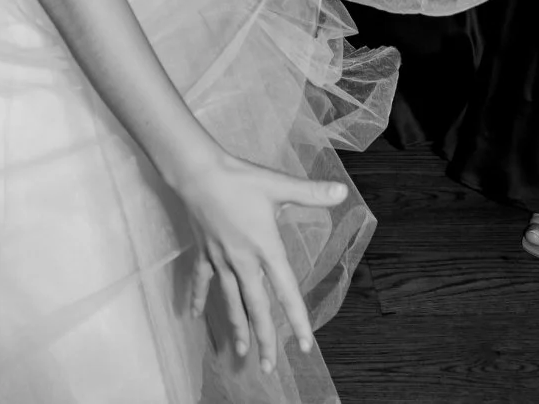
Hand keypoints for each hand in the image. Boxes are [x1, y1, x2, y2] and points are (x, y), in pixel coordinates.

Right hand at [181, 152, 346, 372]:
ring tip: (241, 353)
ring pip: (230, 301)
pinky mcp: (204, 252)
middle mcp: (242, 261)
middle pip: (255, 307)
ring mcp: (220, 259)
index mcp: (265, 248)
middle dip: (263, 339)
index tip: (305, 345)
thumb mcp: (277, 185)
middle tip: (269, 367)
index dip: (296, 319)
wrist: (197, 171)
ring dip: (237, 327)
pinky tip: (195, 316)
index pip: (286, 290)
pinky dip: (198, 298)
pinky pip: (202, 281)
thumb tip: (343, 191)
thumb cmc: (239, 178)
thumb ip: (310, 193)